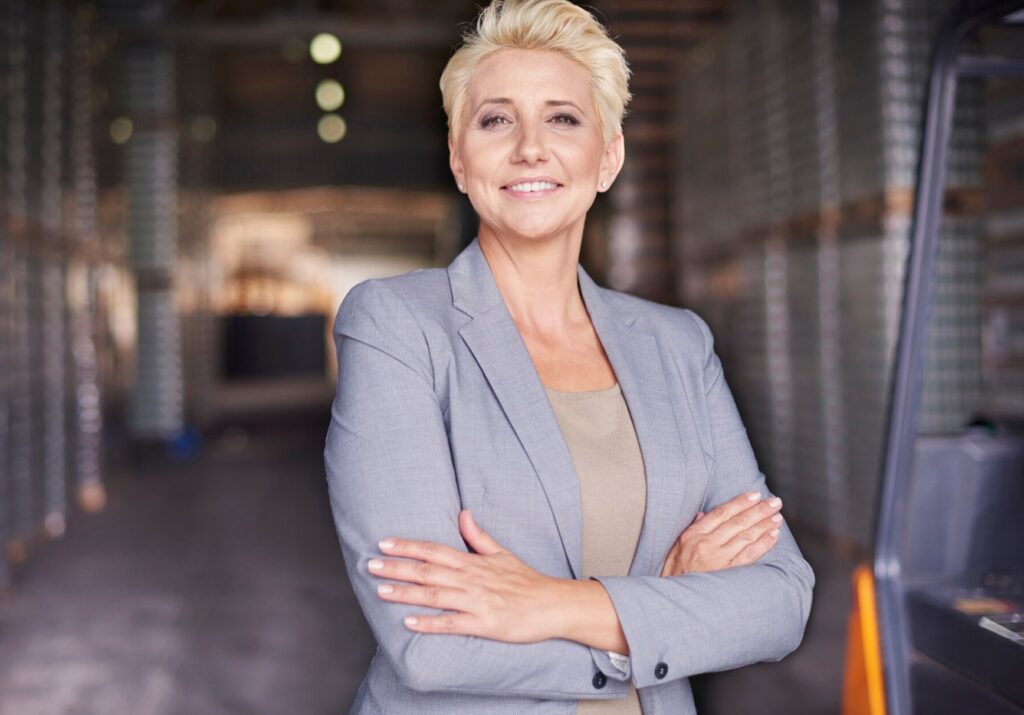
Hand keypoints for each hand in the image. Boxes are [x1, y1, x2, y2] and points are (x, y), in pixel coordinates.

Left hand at [368, 509, 560, 642]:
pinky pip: (452, 623)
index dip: (408, 546)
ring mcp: (477, 601)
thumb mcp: (502, 553)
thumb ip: (478, 536)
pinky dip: (430, 623)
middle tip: (370, 565)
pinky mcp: (484, 623)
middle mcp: (471, 579)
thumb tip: (463, 513)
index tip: (384, 543)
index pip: (434, 549)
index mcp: (473, 562)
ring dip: (406, 593)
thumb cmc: (526, 581)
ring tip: (381, 591)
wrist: (553, 605)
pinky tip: (410, 623)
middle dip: (397, 567)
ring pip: (435, 595)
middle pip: (428, 570)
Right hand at [659, 491, 782, 576]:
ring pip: (746, 537)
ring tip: (777, 517)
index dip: (740, 502)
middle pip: (737, 522)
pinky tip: (772, 536)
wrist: (673, 596)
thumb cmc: (674, 570)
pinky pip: (749, 556)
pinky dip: (763, 544)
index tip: (754, 495)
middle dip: (758, 510)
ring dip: (764, 525)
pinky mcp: (727, 573)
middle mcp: (707, 544)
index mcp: (693, 534)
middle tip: (774, 502)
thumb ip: (692, 528)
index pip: (721, 513)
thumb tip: (703, 514)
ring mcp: (718, 559)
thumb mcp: (676, 545)